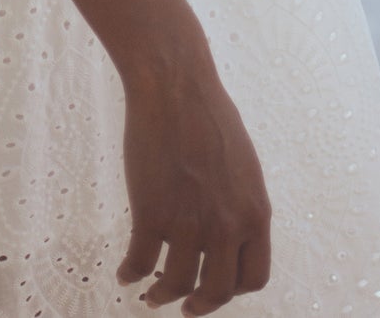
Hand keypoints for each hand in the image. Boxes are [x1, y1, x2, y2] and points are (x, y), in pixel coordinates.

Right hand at [114, 49, 272, 312]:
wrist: (174, 85)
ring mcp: (188, 223)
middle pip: (218, 291)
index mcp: (255, 212)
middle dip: (200, 305)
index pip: (254, 277)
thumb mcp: (242, 164)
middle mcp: (226, 226)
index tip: (216, 287)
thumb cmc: (207, 113)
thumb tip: (228, 227)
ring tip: (151, 295)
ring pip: (176, 283)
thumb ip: (239, 201)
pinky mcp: (151, 214)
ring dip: (161, 295)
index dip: (234, 289)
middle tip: (187, 307)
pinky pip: (139, 262)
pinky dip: (130, 273)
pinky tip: (124, 273)